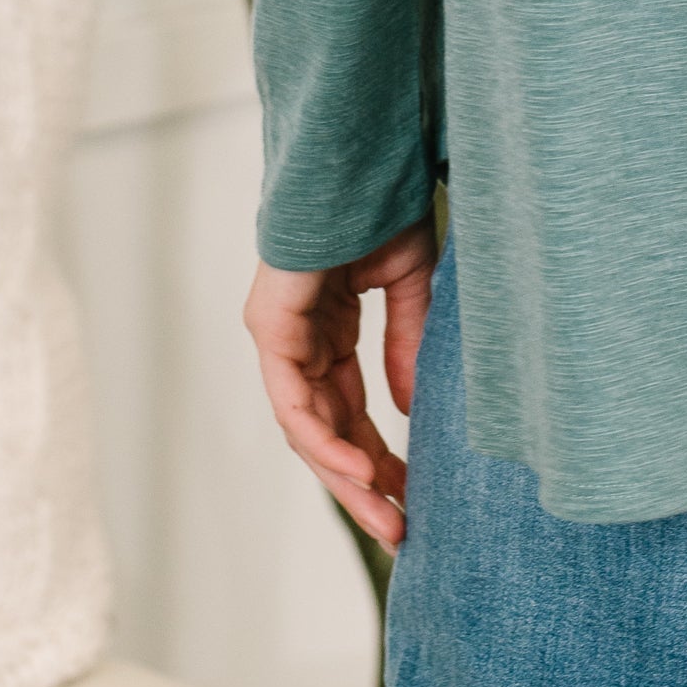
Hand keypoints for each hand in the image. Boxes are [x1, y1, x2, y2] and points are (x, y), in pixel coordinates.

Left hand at [243, 216, 440, 550]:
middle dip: (363, 486)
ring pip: (307, 429)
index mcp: (328, 333)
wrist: (358, 155)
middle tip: (401, 531)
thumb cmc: (381, 204)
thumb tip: (410, 413)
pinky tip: (363, 470)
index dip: (380, 459)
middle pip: (326, 434)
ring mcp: (280, 337)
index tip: (415, 497)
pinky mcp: (271, 328)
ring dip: (346, 478)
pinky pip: (295, 401)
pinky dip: (327, 441)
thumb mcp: (407, 287)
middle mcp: (298, 342)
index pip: (349, 414)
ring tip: (388, 515)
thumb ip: (407, 346)